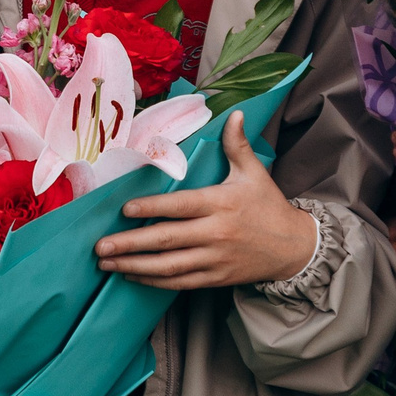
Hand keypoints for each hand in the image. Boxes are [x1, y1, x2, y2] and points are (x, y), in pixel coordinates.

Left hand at [95, 112, 317, 288]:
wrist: (296, 248)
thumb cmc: (268, 206)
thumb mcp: (254, 172)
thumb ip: (237, 144)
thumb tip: (235, 112)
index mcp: (220, 204)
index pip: (180, 206)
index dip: (151, 209)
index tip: (124, 210)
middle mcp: (216, 233)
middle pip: (167, 240)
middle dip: (130, 244)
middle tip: (100, 247)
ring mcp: (216, 259)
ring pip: (169, 266)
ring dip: (135, 266)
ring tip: (107, 264)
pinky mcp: (217, 278)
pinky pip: (181, 283)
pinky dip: (155, 282)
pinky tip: (132, 276)